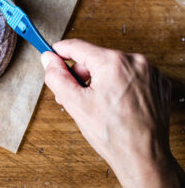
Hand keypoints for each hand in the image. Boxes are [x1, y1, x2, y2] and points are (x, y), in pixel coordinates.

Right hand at [42, 39, 184, 187]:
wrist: (144, 158)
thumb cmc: (114, 135)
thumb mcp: (75, 104)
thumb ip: (56, 77)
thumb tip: (48, 60)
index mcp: (113, 62)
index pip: (78, 46)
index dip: (60, 51)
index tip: (52, 55)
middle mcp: (135, 61)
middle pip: (94, 57)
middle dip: (80, 73)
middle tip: (74, 93)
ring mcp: (149, 72)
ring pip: (111, 65)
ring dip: (98, 79)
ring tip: (94, 101)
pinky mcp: (157, 82)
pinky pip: (128, 74)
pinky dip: (117, 83)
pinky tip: (113, 102)